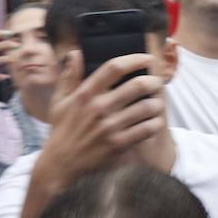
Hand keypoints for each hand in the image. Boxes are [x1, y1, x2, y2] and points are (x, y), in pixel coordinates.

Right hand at [37, 52, 167, 185]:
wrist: (60, 165)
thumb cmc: (61, 130)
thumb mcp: (59, 102)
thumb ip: (69, 76)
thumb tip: (75, 52)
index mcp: (85, 94)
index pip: (114, 67)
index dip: (135, 59)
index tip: (147, 59)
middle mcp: (98, 108)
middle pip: (137, 85)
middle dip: (154, 81)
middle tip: (158, 83)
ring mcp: (110, 127)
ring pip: (147, 107)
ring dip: (157, 103)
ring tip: (157, 103)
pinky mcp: (118, 144)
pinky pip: (147, 128)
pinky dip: (155, 123)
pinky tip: (155, 121)